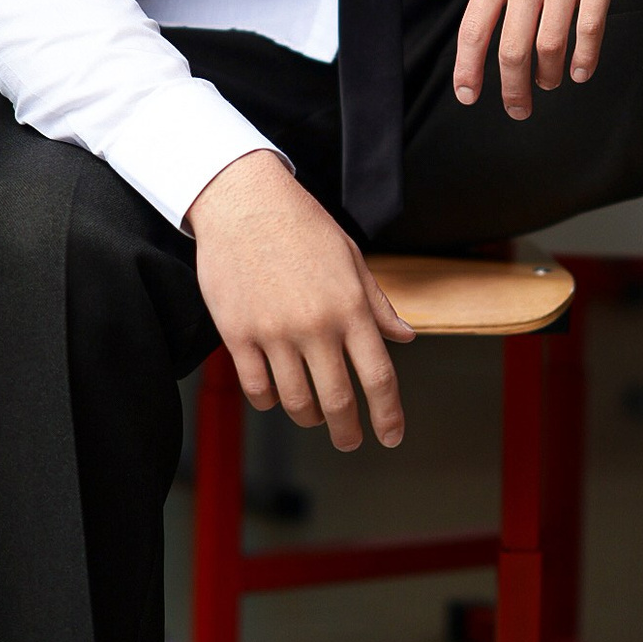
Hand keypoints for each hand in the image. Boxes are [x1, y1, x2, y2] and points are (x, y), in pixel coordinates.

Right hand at [189, 152, 415, 451]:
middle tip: (350, 441)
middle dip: (348, 431)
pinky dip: (269, 401)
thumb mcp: (351, 259)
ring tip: (313, 416)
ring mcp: (274, 332)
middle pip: (338, 401)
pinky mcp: (237, 334)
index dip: (389, 415)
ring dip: (308, 418)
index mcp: (351, 306)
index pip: (379, 377)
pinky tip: (276, 396)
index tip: (391, 436)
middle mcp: (316, 325)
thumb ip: (378, 305)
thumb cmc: (301, 225)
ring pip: (295, 401)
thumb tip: (405, 338)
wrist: (244, 201)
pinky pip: (256, 388)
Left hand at [430, 0, 642, 116]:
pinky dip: (586, 57)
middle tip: (519, 109)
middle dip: (512, 88)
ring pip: (551, 44)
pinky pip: (591, 27)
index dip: (469, 69)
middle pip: (511, 48)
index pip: (474, 28)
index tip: (468, 96)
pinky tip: (582, 71)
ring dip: (551, 75)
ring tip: (552, 83)